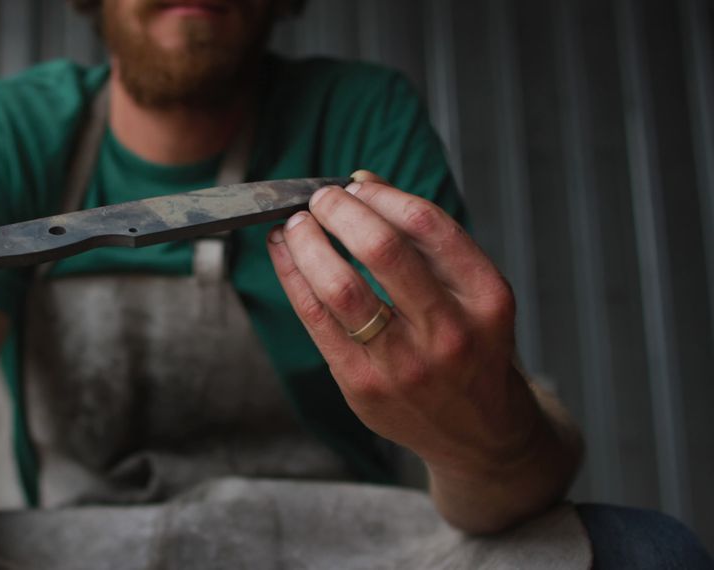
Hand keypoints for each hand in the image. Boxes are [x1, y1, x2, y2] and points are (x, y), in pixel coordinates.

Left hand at [266, 171, 576, 530]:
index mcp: (486, 298)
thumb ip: (422, 238)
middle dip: (340, 213)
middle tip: (320, 198)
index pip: (427, 226)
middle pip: (382, 251)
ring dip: (307, 244)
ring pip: (340, 288)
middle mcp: (450, 332)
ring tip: (295, 224)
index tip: (355, 184)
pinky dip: (293, 278)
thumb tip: (363, 181)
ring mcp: (404, 365)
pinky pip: (316, 321)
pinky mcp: (363, 387)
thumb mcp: (472, 292)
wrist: (478, 435)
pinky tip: (285, 255)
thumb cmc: (471, 348)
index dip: (381, 196)